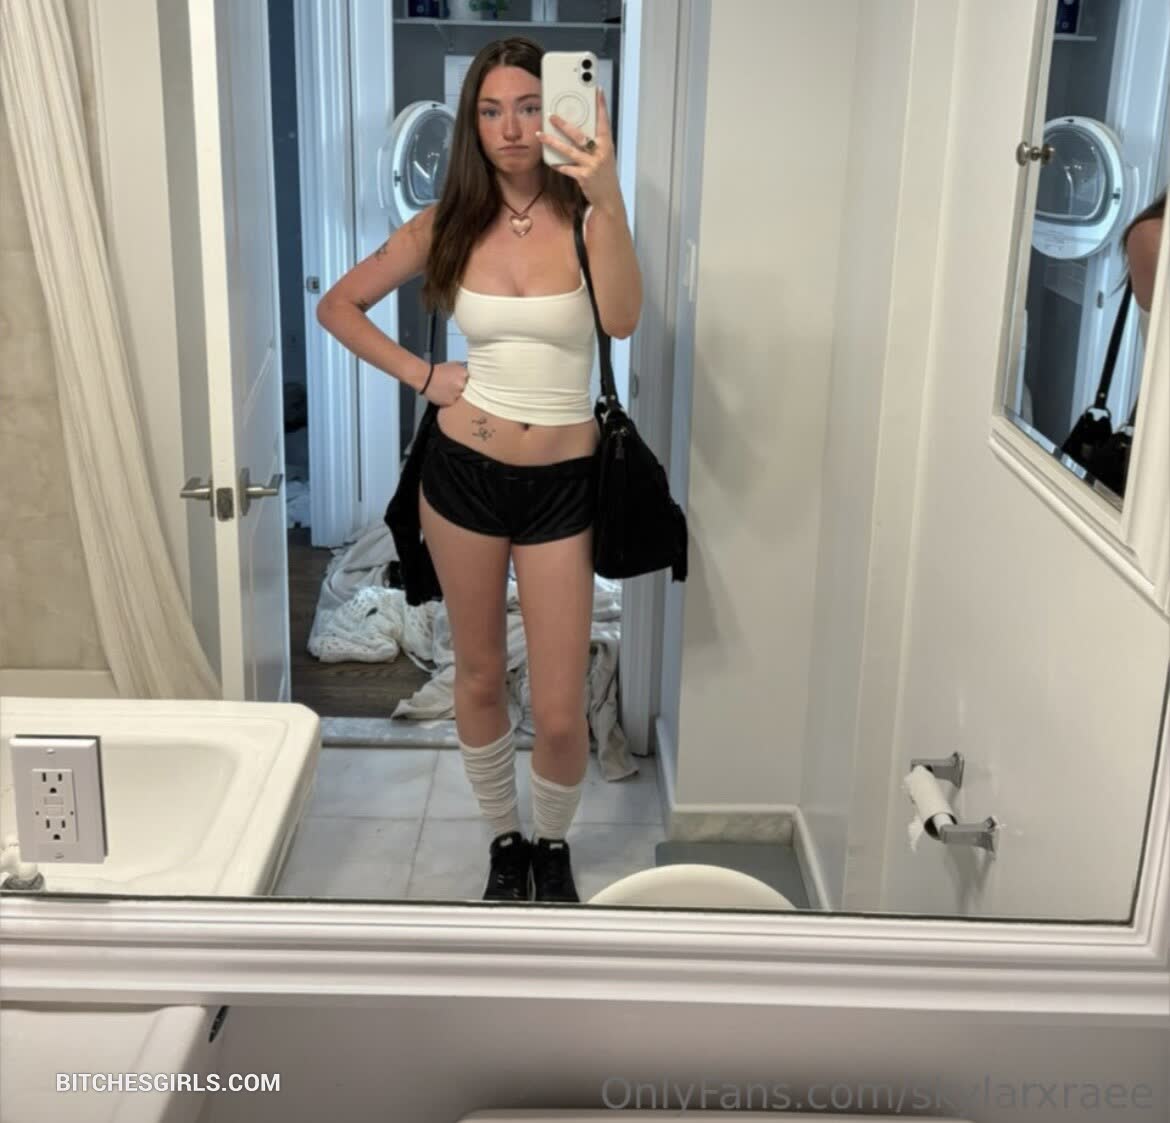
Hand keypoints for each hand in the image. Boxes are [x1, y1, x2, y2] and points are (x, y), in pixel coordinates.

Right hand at [424, 361, 467, 406]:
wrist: (425, 377)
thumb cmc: (438, 370)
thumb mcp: (453, 364)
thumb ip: (463, 368)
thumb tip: (469, 371)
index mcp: (464, 374)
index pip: (469, 380)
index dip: (463, 381)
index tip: (457, 380)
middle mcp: (462, 384)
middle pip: (465, 389)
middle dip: (459, 387)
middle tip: (450, 385)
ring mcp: (457, 393)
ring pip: (459, 396)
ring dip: (454, 394)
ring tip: (445, 389)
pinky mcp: (451, 401)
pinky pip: (452, 402)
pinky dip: (448, 399)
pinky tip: (442, 394)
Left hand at [536, 88, 620, 209]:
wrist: (609, 198)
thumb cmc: (605, 174)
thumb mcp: (604, 156)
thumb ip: (594, 143)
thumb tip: (578, 129)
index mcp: (607, 145)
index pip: (604, 121)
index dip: (601, 105)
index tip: (597, 90)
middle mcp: (600, 153)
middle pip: (579, 135)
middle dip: (564, 124)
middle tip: (551, 115)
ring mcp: (592, 165)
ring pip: (569, 150)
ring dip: (552, 141)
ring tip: (540, 135)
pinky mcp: (584, 176)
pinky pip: (567, 168)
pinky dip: (558, 164)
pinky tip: (550, 161)